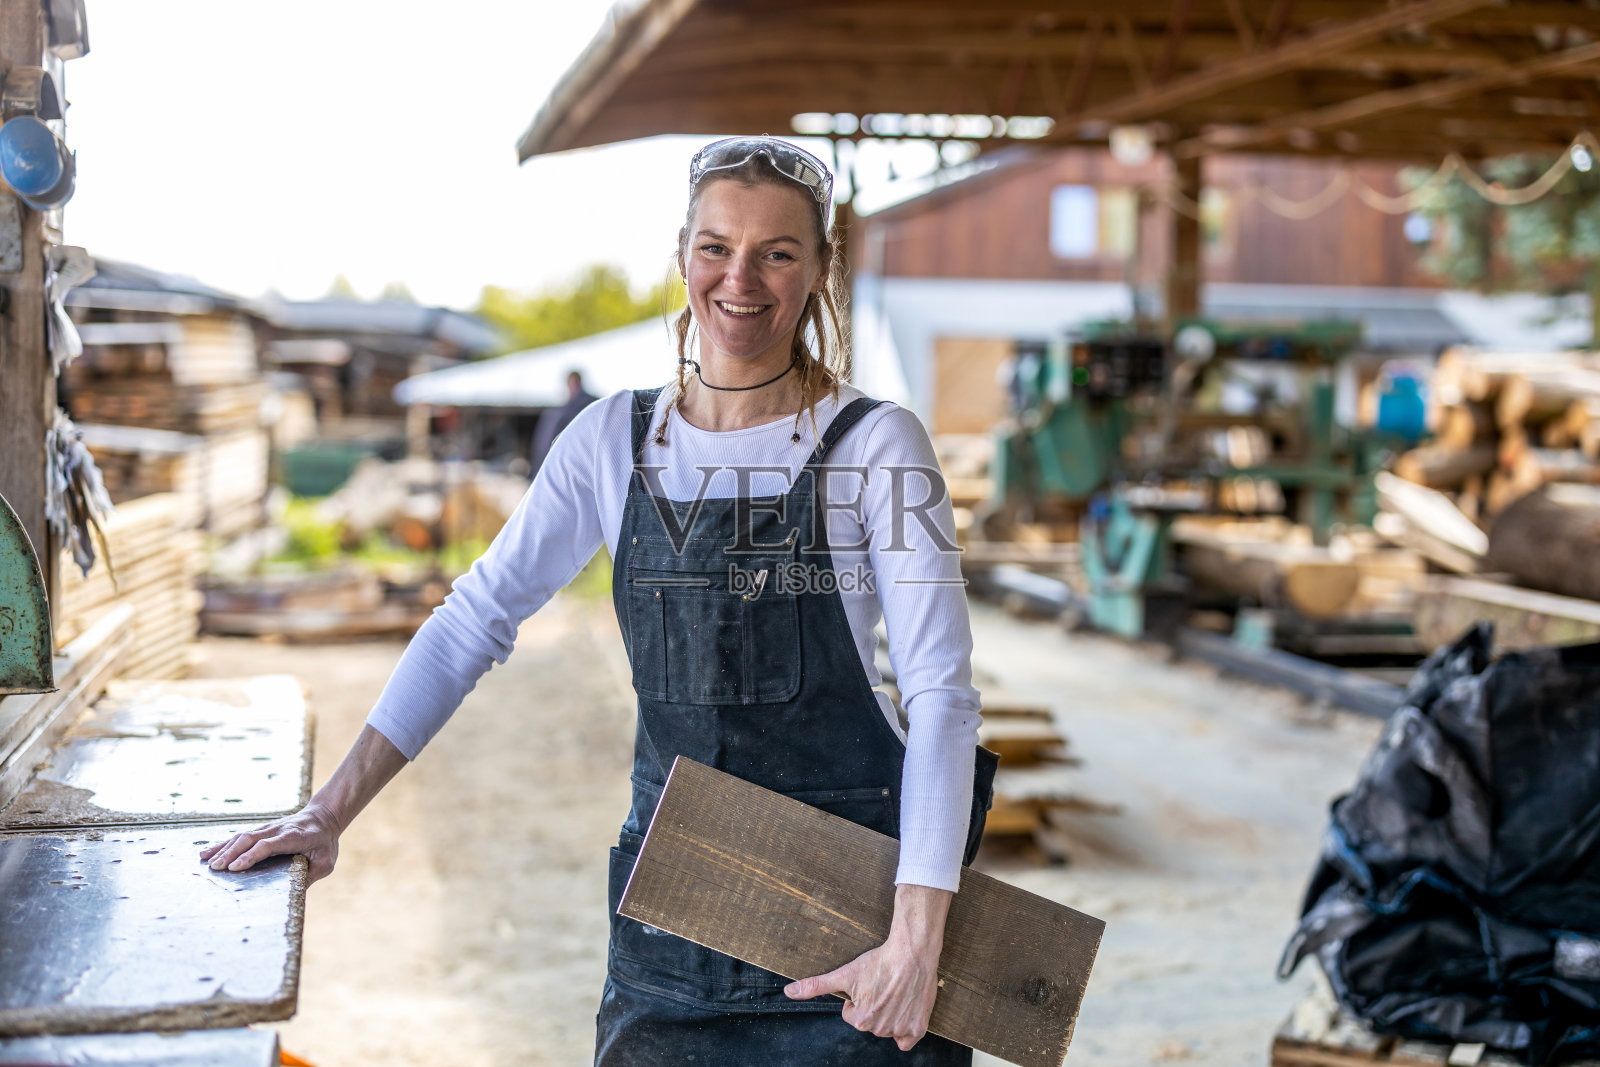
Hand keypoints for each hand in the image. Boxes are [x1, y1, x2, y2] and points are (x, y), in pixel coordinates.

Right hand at [197, 723, 407, 884]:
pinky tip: (206, 852)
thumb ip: (311, 875)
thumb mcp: (326, 861)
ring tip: (206, 862)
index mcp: (294, 837)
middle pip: (250, 838)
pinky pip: (239, 836)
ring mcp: (268, 828)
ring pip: (242, 835)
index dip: (252, 855)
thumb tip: (293, 894)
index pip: (269, 845)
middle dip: (231, 853)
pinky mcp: (260, 830)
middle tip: (215, 868)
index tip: (236, 867)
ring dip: (223, 848)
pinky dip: (223, 844)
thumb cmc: (325, 842)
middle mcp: (277, 830)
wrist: (323, 816)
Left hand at [783, 883, 952, 1050]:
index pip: (852, 1016)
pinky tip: (903, 1010)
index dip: (857, 999)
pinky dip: (905, 1030)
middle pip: (870, 1023)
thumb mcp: (845, 973)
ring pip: (888, 1029)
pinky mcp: (918, 1028)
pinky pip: (906, 1040)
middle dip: (872, 1007)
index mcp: (860, 1020)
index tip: (867, 985)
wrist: (912, 953)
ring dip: (889, 1015)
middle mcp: (880, 1029)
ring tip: (894, 992)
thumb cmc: (879, 961)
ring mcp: (900, 1029)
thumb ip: (815, 986)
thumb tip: (788, 992)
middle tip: (881, 987)